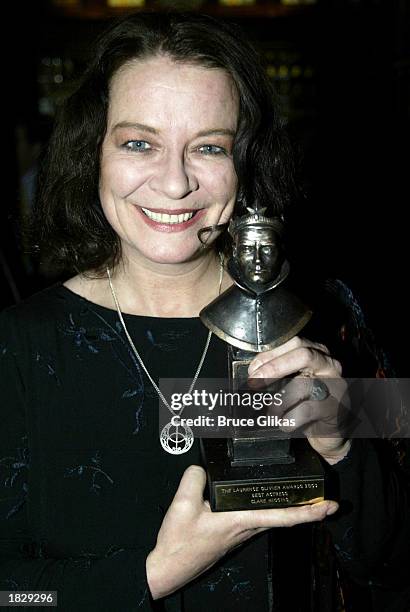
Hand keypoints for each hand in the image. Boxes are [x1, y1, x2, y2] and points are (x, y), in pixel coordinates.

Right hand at [146, 465, 337, 598]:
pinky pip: (256, 518)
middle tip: (327, 499)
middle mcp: (245, 529)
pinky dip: (270, 510)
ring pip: (270, 518)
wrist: (168, 567)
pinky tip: (264, 500)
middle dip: (306, 509)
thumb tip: (203, 468)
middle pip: (282, 517)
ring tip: (303, 496)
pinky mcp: (231, 533)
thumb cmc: (178, 541)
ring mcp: (240, 533)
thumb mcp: (182, 503)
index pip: (282, 516)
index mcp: (240, 521)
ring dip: (289, 510)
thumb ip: (195, 478)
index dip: (308, 512)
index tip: (329, 507)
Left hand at [247, 336, 351, 462]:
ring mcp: (335, 385)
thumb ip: (279, 373)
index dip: (270, 355)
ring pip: (303, 384)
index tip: (252, 370)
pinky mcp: (335, 408)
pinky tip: (284, 423)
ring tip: (270, 412)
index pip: (294, 343)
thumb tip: (253, 373)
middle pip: (303, 355)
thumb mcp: (293, 383)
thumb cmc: (308, 404)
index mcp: (317, 353)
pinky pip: (306, 410)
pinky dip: (290, 418)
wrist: (330, 431)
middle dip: (273, 368)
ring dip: (279, 401)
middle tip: (254, 383)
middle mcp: (329, 365)